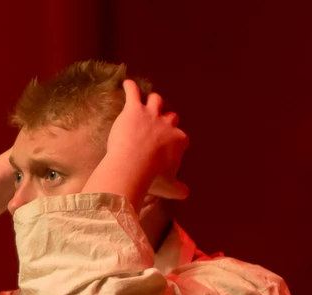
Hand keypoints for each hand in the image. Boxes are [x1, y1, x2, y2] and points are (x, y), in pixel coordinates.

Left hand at [85, 80, 189, 203]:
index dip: (175, 140)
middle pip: (170, 116)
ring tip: (147, 100)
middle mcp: (167, 124)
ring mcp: (150, 115)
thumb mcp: (169, 186)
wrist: (134, 165)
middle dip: (166, 119)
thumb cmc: (152, 177)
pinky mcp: (133, 110)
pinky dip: (130, 87)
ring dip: (152, 101)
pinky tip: (126, 84)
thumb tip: (185, 193)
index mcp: (179, 140)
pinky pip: (133, 93)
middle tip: (159, 122)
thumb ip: (178, 188)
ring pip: (156, 100)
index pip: (180, 136)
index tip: (169, 145)